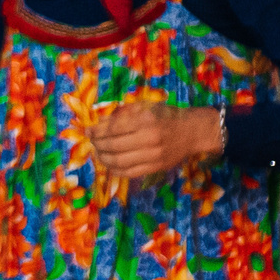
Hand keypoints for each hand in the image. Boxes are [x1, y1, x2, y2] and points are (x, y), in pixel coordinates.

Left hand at [89, 100, 222, 181]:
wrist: (192, 132)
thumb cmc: (166, 116)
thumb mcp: (145, 107)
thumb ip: (122, 114)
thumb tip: (99, 123)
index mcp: (145, 120)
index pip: (113, 128)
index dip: (96, 131)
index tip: (88, 131)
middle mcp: (149, 139)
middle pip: (113, 146)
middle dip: (97, 144)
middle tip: (92, 142)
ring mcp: (153, 156)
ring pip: (119, 162)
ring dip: (103, 158)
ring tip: (98, 153)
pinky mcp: (155, 168)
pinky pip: (129, 173)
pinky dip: (115, 170)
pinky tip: (109, 164)